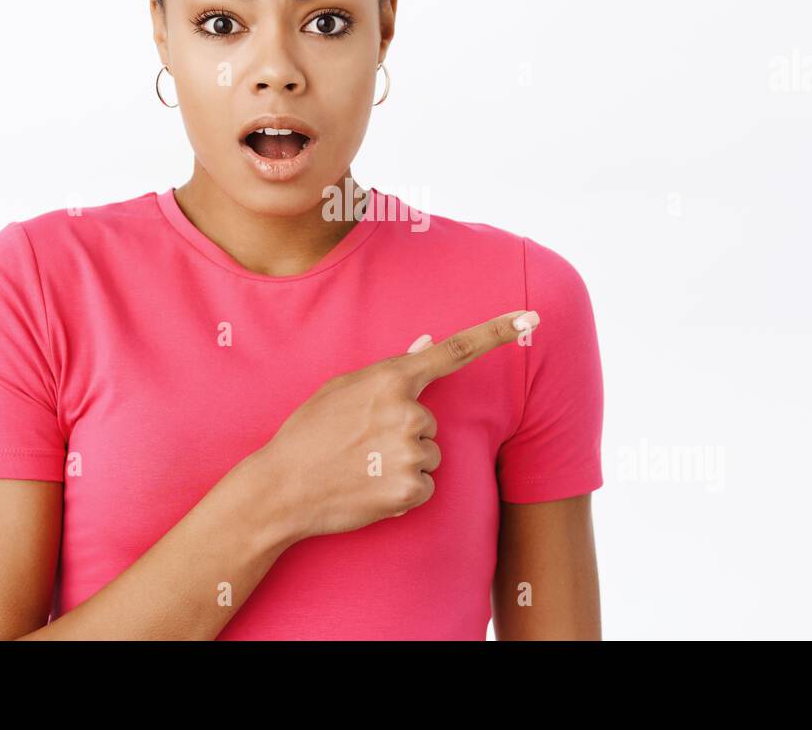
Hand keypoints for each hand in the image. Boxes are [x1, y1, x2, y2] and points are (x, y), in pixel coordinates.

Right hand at [259, 308, 540, 540]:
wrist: (280, 488)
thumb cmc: (308, 433)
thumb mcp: (342, 388)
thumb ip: (391, 369)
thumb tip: (427, 344)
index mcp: (391, 379)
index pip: (454, 351)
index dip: (496, 332)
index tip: (531, 318)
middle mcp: (408, 412)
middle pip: (431, 423)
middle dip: (404, 434)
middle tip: (360, 445)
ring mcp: (410, 451)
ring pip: (429, 456)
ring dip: (402, 464)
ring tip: (361, 467)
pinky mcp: (410, 489)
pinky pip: (425, 488)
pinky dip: (402, 493)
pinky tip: (369, 488)